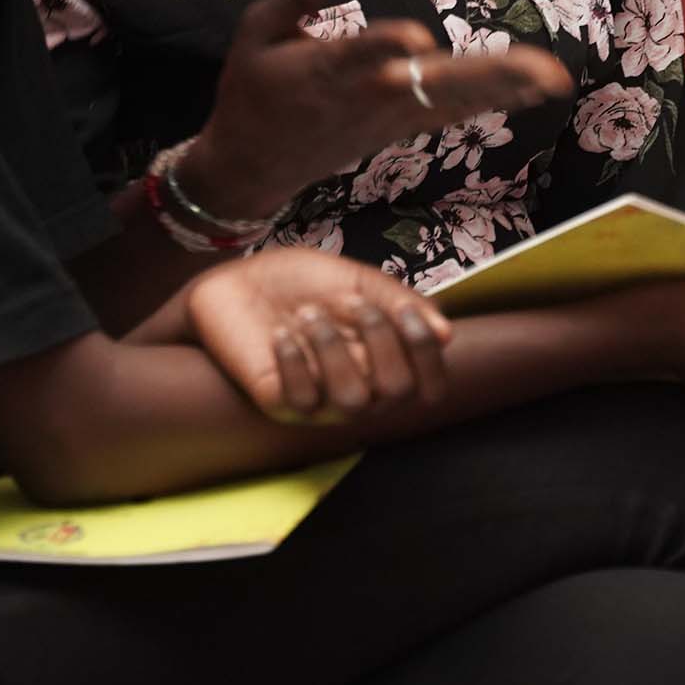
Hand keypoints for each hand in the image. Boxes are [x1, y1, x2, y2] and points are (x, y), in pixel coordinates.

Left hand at [184, 247, 450, 423]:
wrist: (240, 280)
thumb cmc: (303, 282)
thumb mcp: (358, 281)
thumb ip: (398, 304)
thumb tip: (445, 333)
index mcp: (383, 362)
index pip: (428, 386)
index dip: (427, 355)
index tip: (407, 313)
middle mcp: (359, 389)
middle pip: (396, 392)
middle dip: (380, 341)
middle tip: (351, 303)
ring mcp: (319, 402)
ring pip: (351, 400)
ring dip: (332, 349)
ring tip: (307, 314)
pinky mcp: (279, 403)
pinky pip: (300, 399)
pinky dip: (294, 360)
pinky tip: (280, 333)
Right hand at [192, 0, 576, 220]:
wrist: (251, 167)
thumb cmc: (252, 92)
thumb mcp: (256, 34)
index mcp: (326, 70)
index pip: (361, 54)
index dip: (387, 45)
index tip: (418, 37)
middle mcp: (367, 96)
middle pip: (433, 83)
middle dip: (489, 75)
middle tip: (543, 69)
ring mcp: (390, 118)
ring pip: (454, 101)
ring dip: (506, 89)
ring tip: (555, 79)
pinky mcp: (402, 128)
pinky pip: (455, 113)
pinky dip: (495, 100)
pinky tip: (536, 90)